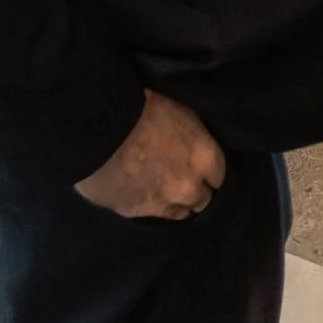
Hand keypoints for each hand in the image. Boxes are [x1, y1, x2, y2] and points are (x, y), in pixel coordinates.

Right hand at [74, 91, 225, 219]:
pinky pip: (154, 215)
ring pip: (180, 213)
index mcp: (204, 157)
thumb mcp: (182, 111)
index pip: (221, 176)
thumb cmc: (143, 107)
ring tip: (163, 187)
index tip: (202, 166)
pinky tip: (143, 190)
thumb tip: (198, 143)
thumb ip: (196, 135)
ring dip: (176, 203)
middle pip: (204, 200)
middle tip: (182, 177)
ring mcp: (164, 205)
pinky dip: (152, 205)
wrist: (101, 128)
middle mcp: (189, 187)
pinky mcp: (138, 214)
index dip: (210, 171)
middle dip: (197, 191)